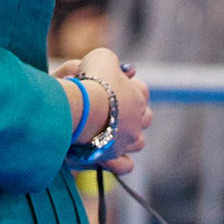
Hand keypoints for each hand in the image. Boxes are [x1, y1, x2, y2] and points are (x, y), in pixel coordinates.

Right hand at [52, 48, 149, 172]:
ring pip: (139, 141)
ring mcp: (127, 141)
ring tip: (111, 131)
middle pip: (145, 117)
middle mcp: (137, 121)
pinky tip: (111, 154)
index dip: (128, 86)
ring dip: (129, 136)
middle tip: (112, 107)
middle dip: (133, 112)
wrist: (78, 108)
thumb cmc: (89, 80)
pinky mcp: (113, 157)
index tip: (111, 83)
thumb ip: (111, 61)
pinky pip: (126, 165)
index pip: (142, 90)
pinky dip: (121, 161)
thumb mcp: (101, 58)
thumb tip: (123, 70)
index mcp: (138, 96)